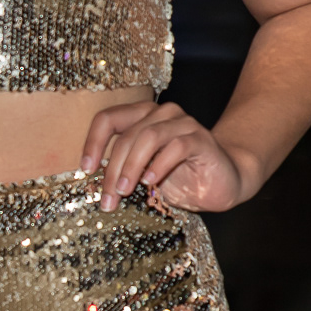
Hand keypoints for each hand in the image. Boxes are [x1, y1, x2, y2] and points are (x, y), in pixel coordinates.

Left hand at [81, 101, 256, 212]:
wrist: (223, 181)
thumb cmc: (180, 176)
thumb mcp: (144, 173)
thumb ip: (123, 169)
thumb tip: (93, 185)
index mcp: (142, 117)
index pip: (108, 119)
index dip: (93, 142)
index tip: (86, 169)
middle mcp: (161, 114)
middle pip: (126, 135)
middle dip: (112, 168)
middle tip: (107, 197)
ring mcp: (182, 123)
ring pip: (148, 137)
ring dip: (131, 166)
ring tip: (124, 190)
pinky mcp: (200, 139)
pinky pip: (176, 147)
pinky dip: (159, 165)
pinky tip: (151, 182)